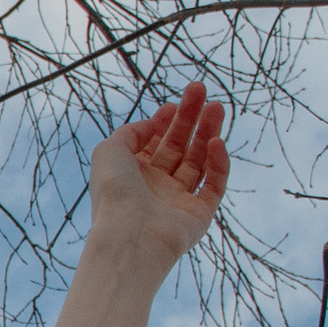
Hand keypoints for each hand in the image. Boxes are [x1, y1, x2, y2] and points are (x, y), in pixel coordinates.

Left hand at [88, 81, 230, 268]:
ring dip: (208, 133)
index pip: (155, 142)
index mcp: (133, 174)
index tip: (174, 104)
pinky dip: (217, 163)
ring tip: (218, 107)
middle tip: (202, 91)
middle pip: (179, 146)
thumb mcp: (109, 151)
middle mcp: (156, 186)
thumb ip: (130, 132)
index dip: (165, 121)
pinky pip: (214, 184)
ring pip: (199, 160)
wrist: (130, 235)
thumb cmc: (114, 192)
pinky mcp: (200, 213)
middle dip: (191, 118)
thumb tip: (152, 123)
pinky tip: (216, 141)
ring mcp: (179, 200)